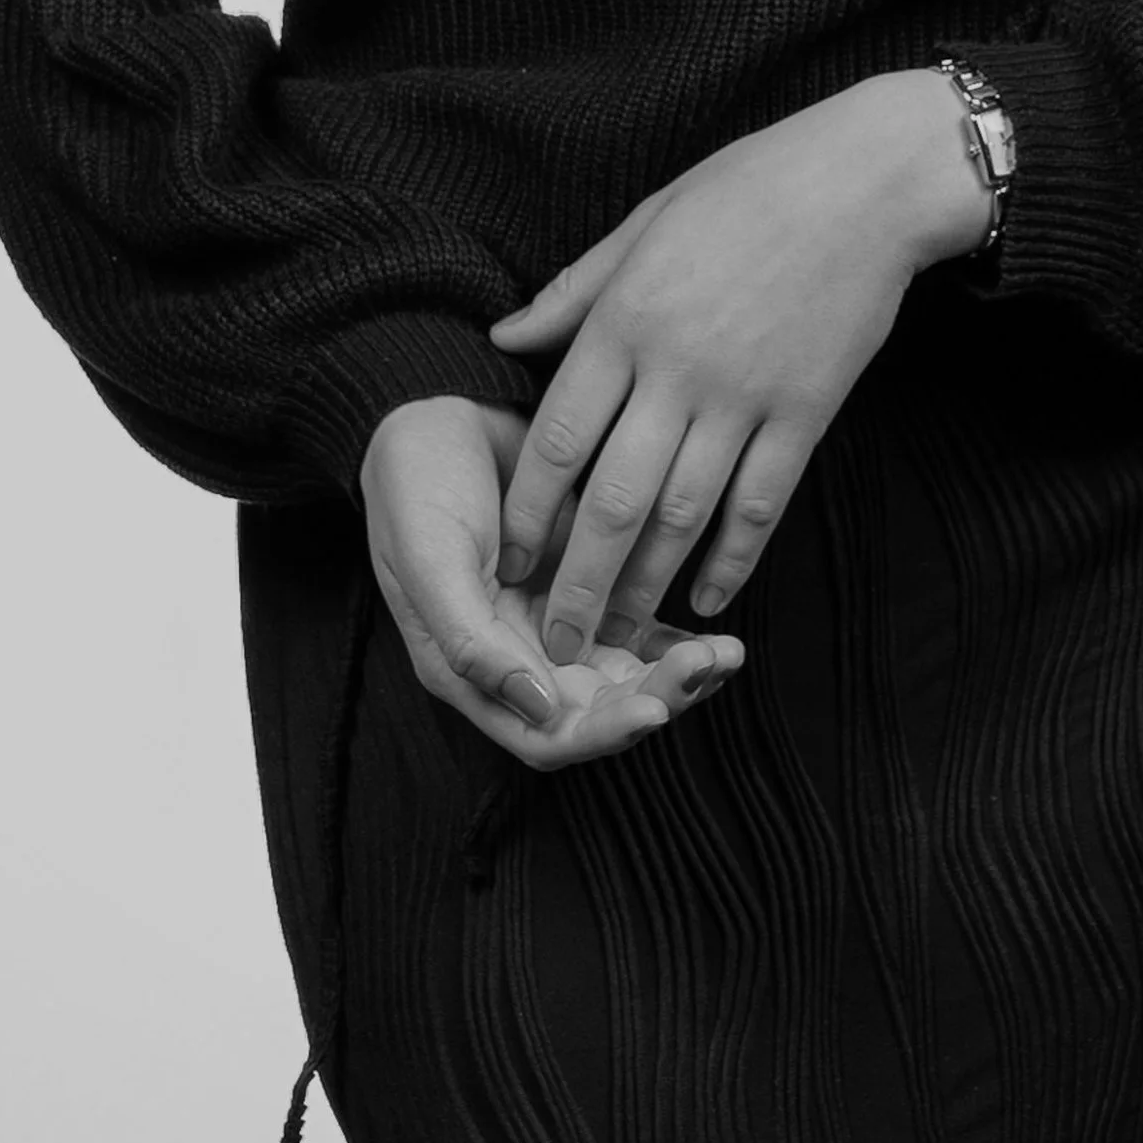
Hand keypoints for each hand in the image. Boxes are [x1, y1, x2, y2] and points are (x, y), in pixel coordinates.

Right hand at [362, 396, 742, 767]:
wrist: (438, 407)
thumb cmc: (417, 482)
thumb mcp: (428, 557)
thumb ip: (470, 638)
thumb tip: (537, 705)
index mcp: (470, 667)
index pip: (545, 735)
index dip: (601, 732)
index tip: (653, 708)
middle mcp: (519, 657)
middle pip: (598, 712)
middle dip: (656, 698)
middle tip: (707, 666)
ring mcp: (556, 622)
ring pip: (626, 677)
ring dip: (676, 675)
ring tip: (726, 654)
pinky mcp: (589, 582)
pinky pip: (639, 629)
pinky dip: (674, 640)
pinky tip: (715, 635)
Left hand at [486, 72, 987, 666]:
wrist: (867, 180)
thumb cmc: (748, 186)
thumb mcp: (646, 221)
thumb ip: (575, 291)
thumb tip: (503, 336)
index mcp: (626, 317)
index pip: (558, 437)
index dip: (528, 511)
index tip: (507, 561)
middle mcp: (677, 367)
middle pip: (613, 500)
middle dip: (578, 581)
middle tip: (555, 641)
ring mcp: (745, 395)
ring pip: (682, 515)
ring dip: (646, 585)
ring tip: (620, 635)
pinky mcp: (805, 412)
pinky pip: (761, 504)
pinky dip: (732, 559)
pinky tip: (707, 599)